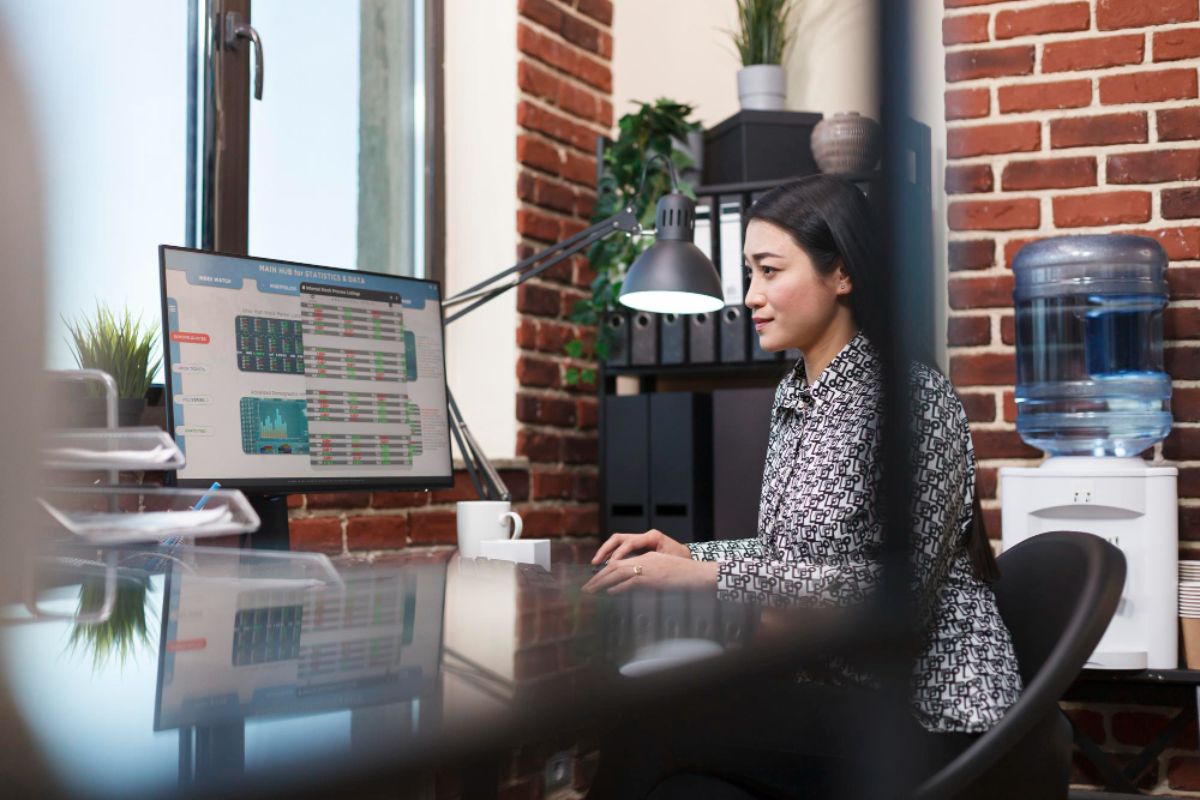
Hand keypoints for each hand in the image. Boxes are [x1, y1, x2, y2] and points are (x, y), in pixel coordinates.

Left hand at [583, 551, 718, 594]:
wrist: (700, 575)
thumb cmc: (685, 578)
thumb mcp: (663, 575)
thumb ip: (645, 579)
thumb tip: (626, 589)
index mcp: (647, 558)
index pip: (620, 563)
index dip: (605, 572)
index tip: (594, 581)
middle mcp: (645, 560)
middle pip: (615, 567)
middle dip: (598, 577)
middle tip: (585, 588)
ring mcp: (648, 568)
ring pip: (618, 573)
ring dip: (602, 582)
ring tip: (590, 591)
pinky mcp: (653, 578)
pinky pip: (631, 581)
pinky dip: (619, 587)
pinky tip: (610, 593)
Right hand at [591, 529, 689, 564]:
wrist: (689, 558)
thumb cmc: (681, 562)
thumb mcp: (668, 564)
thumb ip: (651, 567)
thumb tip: (635, 577)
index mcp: (652, 537)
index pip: (630, 542)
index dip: (618, 554)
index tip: (610, 565)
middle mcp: (644, 536)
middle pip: (619, 538)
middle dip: (605, 550)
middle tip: (596, 563)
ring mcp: (640, 539)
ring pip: (617, 541)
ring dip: (605, 551)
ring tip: (595, 564)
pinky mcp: (638, 545)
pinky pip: (620, 547)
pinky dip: (610, 555)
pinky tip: (603, 565)